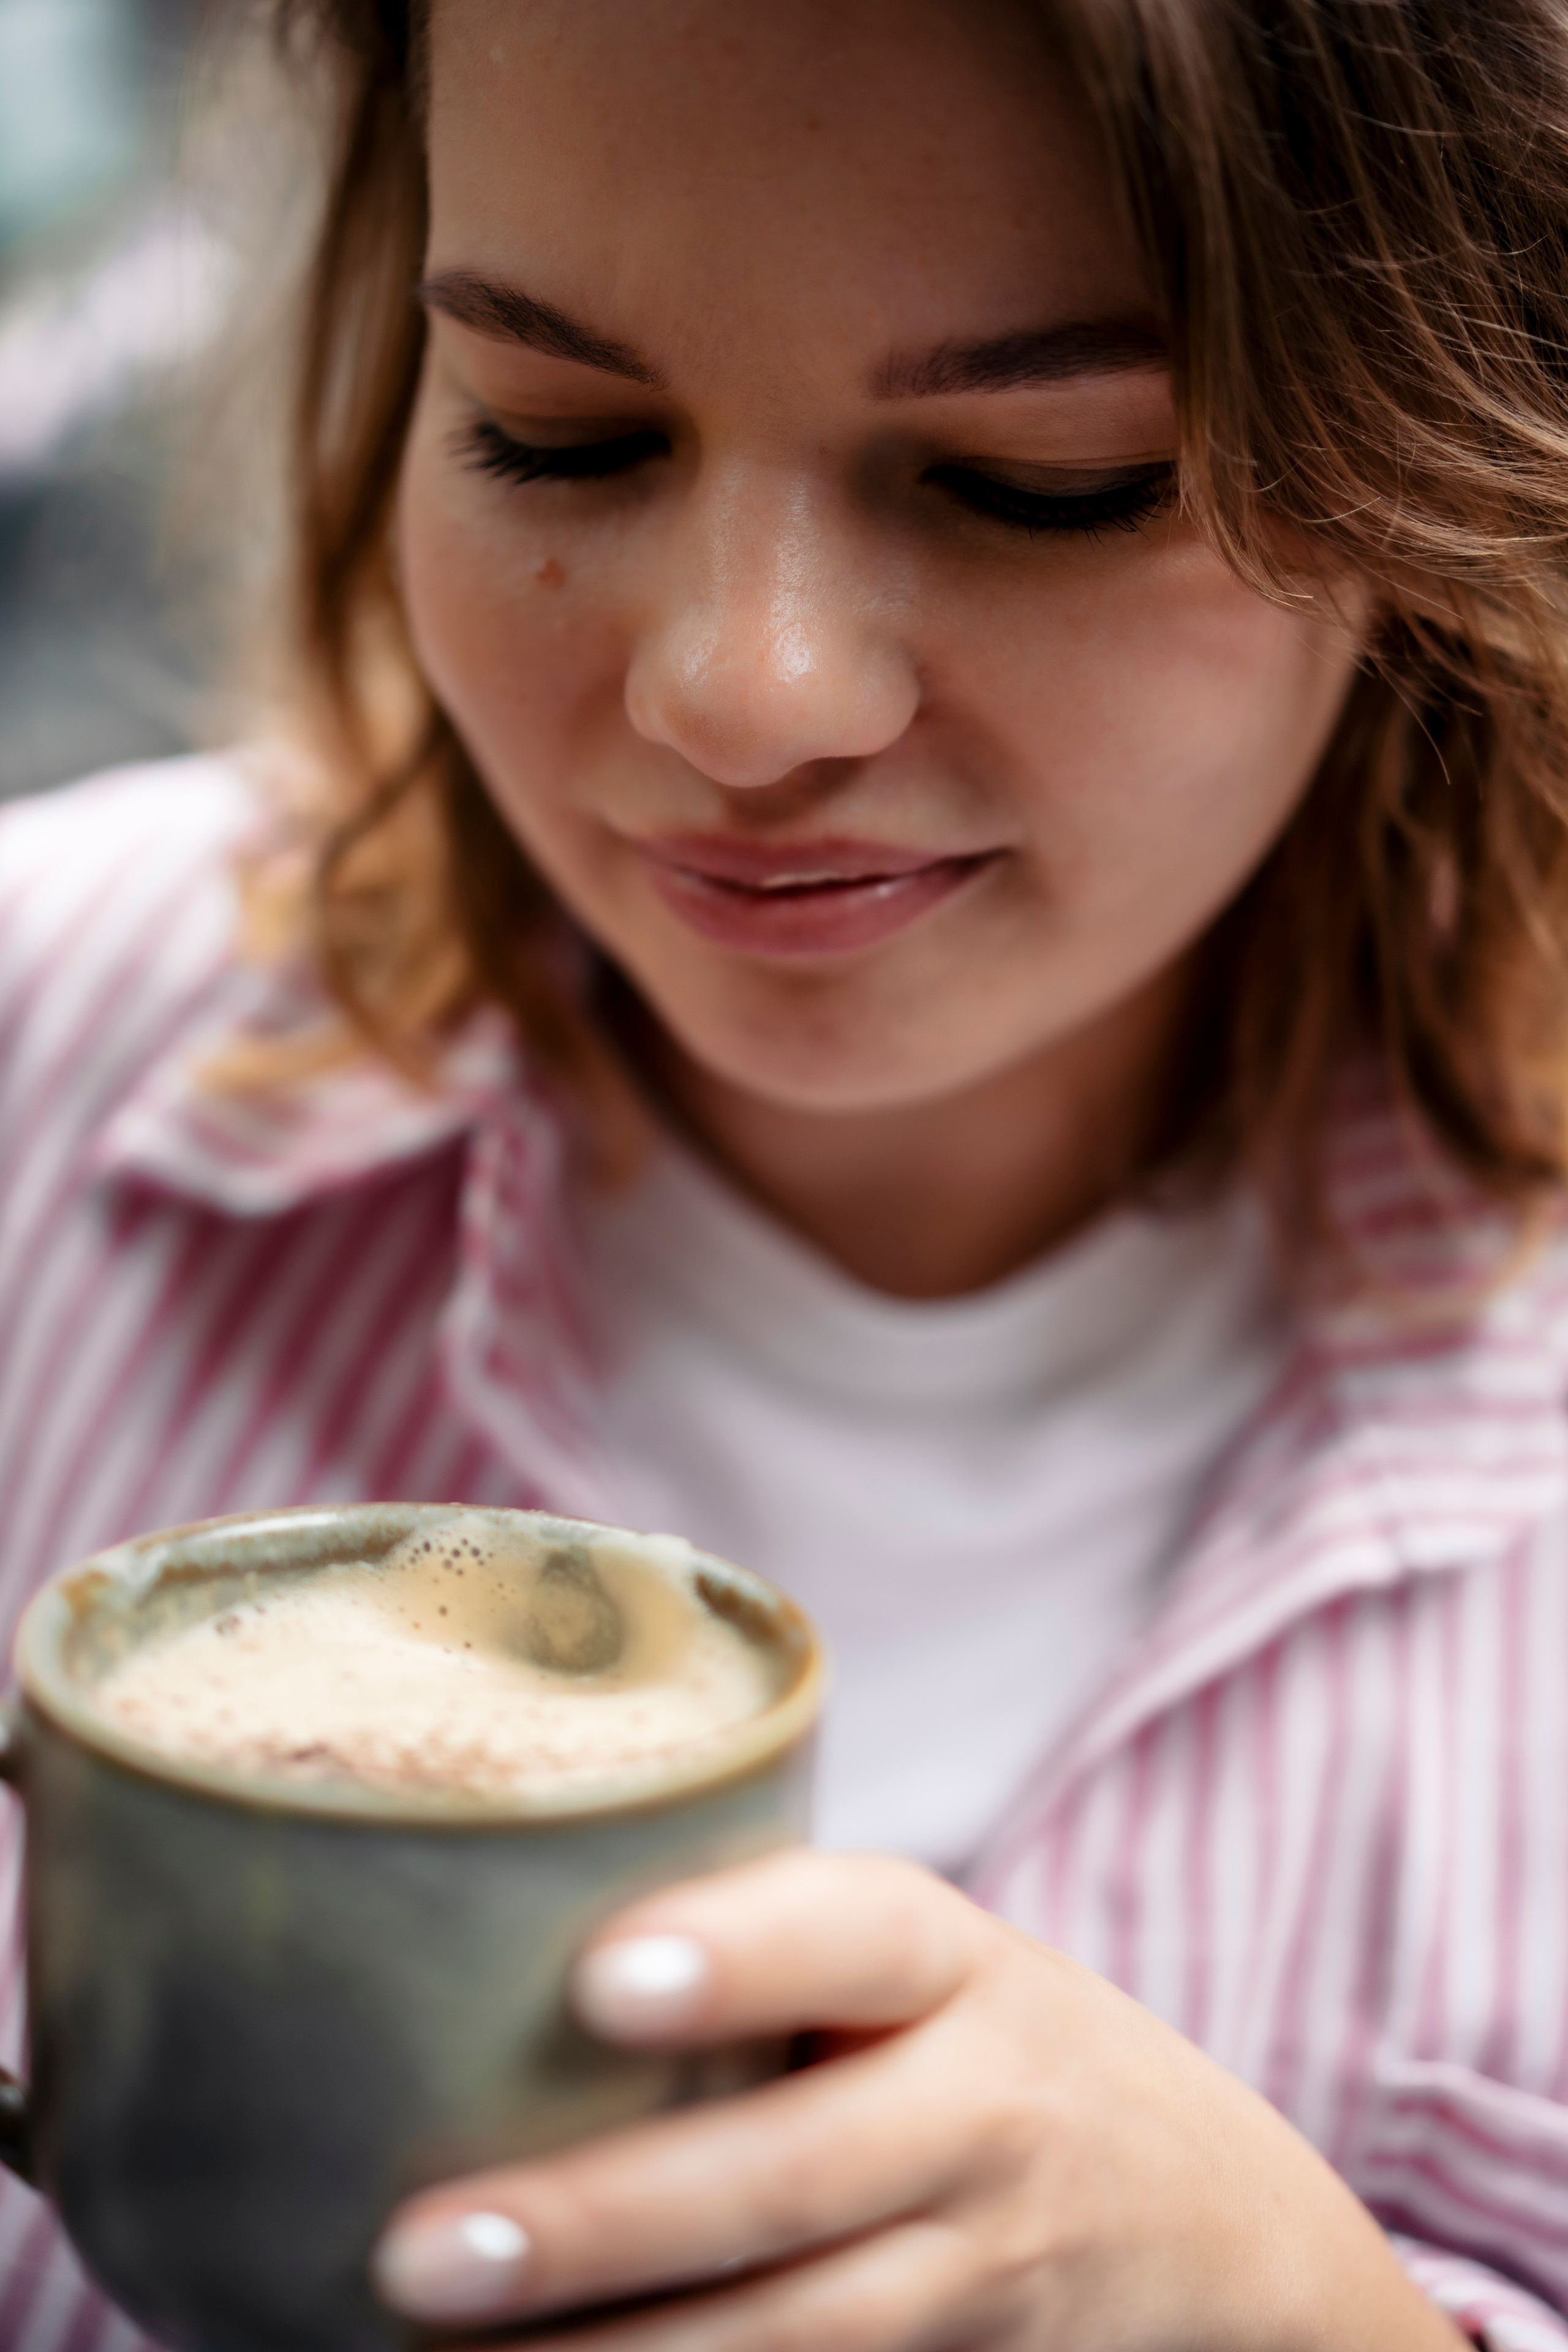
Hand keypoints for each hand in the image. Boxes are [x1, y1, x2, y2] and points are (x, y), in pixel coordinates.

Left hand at [371, 1850, 1464, 2349]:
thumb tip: (476, 1944)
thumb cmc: (987, 2049)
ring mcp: (995, 2263)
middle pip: (798, 2171)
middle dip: (606, 2222)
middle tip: (420, 2253)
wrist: (1223, 2224)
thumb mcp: (928, 1969)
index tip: (595, 1980)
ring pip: (806, 2330)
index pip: (855, 1930)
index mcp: (953, 1961)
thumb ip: (771, 1955)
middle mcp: (988, 2106)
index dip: (737, 1952)